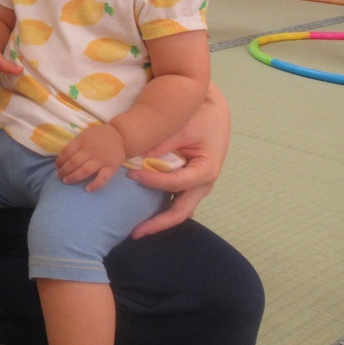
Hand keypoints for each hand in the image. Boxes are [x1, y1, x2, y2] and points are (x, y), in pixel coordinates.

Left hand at [55, 124, 125, 191]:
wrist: (120, 136)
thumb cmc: (99, 137)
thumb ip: (76, 145)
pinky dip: (95, 184)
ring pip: (85, 170)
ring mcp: (101, 159)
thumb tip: (62, 158)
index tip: (57, 166)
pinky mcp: (111, 167)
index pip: (67, 151)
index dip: (60, 160)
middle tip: (59, 176)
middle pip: (74, 162)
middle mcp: (91, 150)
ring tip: (66, 181)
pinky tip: (87, 189)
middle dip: (64, 171)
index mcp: (83, 141)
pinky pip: (103, 178)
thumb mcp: (85, 135)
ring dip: (74, 177)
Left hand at [125, 84, 228, 237]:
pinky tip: (143, 213)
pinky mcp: (189, 183)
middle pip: (180, 212)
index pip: (175, 184)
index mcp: (206, 170)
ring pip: (178, 210)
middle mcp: (203, 184)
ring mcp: (196, 186)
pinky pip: (175, 201)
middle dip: (158, 224)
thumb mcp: (182, 127)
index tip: (131, 175)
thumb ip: (161, 144)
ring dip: (159, 220)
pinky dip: (161, 208)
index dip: (153, 182)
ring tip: (137, 230)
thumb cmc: (200, 117)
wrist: (213, 111)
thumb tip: (137, 159)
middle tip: (134, 233)